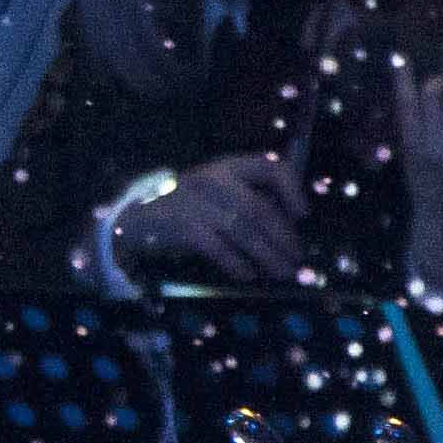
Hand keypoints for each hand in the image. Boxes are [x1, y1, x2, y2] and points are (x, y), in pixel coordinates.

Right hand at [116, 154, 305, 286]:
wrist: (139, 218)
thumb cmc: (189, 207)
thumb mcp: (218, 192)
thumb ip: (249, 199)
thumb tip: (291, 225)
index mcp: (228, 166)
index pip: (270, 167)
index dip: (293, 190)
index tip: (303, 215)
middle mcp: (214, 179)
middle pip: (259, 209)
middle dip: (283, 238)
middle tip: (297, 259)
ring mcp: (196, 202)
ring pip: (243, 231)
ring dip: (267, 255)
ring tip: (281, 272)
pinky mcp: (182, 227)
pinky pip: (218, 248)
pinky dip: (237, 264)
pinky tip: (248, 275)